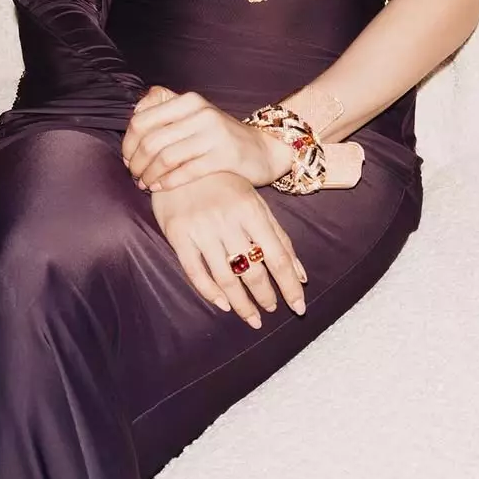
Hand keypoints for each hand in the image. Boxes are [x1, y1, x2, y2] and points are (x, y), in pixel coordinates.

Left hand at [125, 86, 364, 191]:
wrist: (264, 149)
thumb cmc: (221, 137)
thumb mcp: (195, 118)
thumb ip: (166, 116)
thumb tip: (131, 124)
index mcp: (188, 101)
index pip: (142, 119)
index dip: (128, 142)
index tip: (127, 158)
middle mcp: (200, 113)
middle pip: (151, 139)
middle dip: (136, 162)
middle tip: (133, 175)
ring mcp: (213, 134)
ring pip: (165, 156)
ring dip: (149, 174)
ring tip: (144, 184)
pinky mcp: (224, 156)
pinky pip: (185, 171)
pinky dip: (167, 182)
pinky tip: (160, 188)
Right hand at [151, 171, 305, 327]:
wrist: (180, 161)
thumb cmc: (224, 184)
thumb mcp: (255, 202)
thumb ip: (279, 236)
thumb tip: (301, 275)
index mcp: (251, 211)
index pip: (277, 257)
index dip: (290, 286)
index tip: (299, 308)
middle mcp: (227, 221)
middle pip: (253, 271)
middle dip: (266, 297)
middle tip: (272, 309)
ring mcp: (201, 229)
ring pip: (226, 278)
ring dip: (242, 303)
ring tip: (253, 317)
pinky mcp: (178, 234)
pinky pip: (195, 272)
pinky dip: (210, 292)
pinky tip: (223, 304)